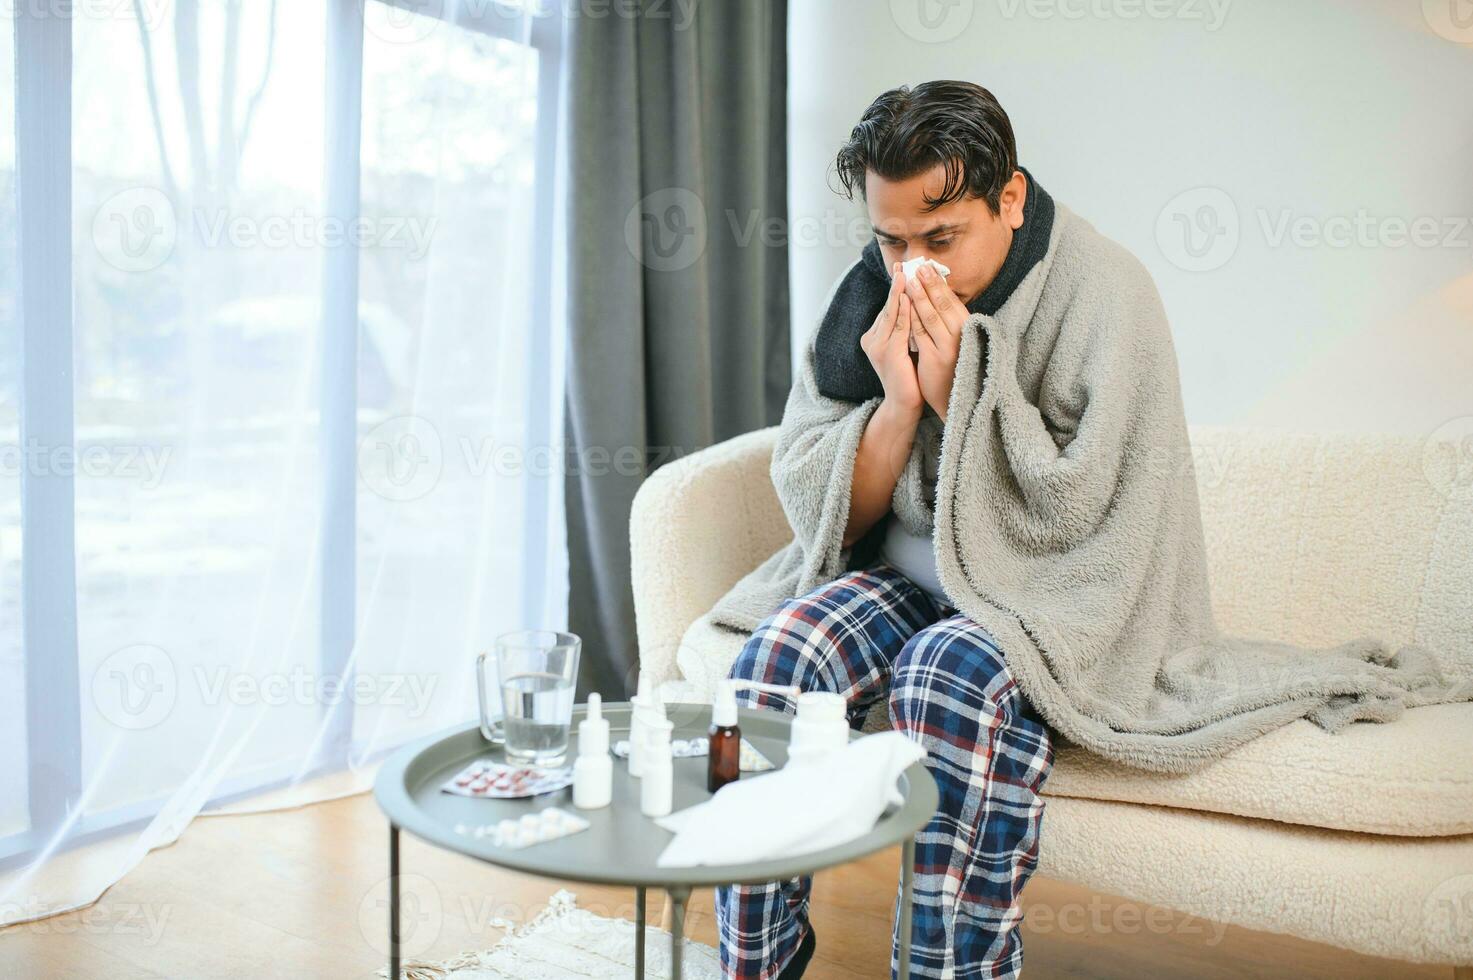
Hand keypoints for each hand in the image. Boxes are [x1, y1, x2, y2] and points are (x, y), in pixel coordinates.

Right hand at [860, 262, 922, 415]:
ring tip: (905, 273)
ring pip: (891, 313)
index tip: (902, 269)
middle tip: (902, 264)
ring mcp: (877, 346)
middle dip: (895, 284)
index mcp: (874, 337)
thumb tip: (914, 304)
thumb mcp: (905, 346)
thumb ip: (906, 328)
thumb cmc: (910, 376)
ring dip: (898, 292)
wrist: (904, 403)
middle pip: (887, 306)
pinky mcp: (888, 353)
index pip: (887, 308)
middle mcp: (872, 340)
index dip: (896, 288)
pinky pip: (898, 327)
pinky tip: (908, 297)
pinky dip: (903, 311)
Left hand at [905, 263, 967, 420]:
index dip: (939, 283)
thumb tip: (937, 299)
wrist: (956, 399)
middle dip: (929, 283)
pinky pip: (921, 333)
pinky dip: (912, 318)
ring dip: (919, 296)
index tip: (929, 268)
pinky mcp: (935, 358)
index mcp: (967, 329)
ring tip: (909, 280)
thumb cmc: (955, 368)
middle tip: (918, 266)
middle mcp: (961, 336)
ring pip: (930, 315)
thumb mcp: (955, 343)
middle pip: (942, 303)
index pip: (951, 301)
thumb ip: (948, 324)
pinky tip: (905, 306)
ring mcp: (948, 347)